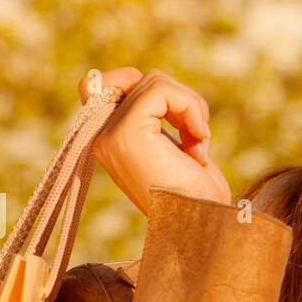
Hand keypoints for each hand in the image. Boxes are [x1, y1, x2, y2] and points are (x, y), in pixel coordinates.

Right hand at [79, 67, 231, 215]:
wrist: (202, 223)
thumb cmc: (196, 194)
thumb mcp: (171, 147)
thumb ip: (154, 115)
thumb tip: (149, 78)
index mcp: (107, 140)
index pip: (99, 84)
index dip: (136, 82)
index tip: (173, 114)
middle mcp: (101, 137)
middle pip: (141, 80)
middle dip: (180, 101)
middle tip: (198, 137)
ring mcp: (110, 135)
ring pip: (155, 82)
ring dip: (190, 107)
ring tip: (198, 145)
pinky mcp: (126, 133)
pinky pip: (161, 90)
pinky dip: (191, 107)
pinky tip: (201, 140)